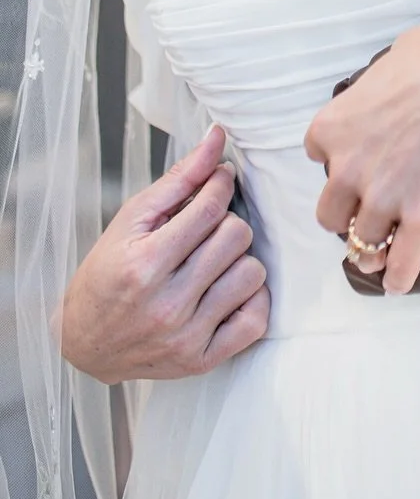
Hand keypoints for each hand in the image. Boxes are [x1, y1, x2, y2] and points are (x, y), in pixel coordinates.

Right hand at [60, 126, 268, 382]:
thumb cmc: (107, 272)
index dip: (222, 184)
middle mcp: (166, 304)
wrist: (84, 342)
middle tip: (207, 228)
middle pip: (236, 237)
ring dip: (238, 260)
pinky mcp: (200, 361)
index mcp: (144, 264)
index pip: (211, 208)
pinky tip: (228, 289)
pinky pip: (256, 321)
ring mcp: (185, 337)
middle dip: (226, 222)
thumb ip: (179, 178)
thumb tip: (217, 137)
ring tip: (214, 261)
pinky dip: (250, 299)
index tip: (219, 181)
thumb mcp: (131, 219)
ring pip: (252, 273)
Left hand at [305, 7, 419, 295]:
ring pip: (361, 242)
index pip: (318, 156)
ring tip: (385, 248)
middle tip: (371, 205)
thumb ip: (373, 92)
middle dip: (349, 210)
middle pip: (330, 212)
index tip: (363, 158)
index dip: (343, 159)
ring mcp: (385, 198)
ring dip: (373, 245)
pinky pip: (399, 266)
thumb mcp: (389, 61)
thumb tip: (385, 98)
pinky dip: (398, 277)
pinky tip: (400, 280)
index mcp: (333, 127)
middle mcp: (348, 168)